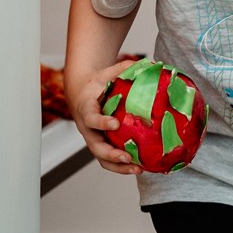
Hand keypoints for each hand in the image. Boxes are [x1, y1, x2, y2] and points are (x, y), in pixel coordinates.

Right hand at [68, 55, 146, 175]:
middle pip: (95, 146)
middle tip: (127, 156)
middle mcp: (88, 128)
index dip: (101, 123)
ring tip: (138, 169)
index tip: (115, 124)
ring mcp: (94, 139)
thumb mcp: (107, 73)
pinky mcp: (101, 145)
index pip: (91, 118)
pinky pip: (109, 160)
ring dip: (118, 166)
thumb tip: (151, 63)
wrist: (82, 94)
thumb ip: (125, 68)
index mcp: (86, 109)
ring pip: (102, 158)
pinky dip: (122, 166)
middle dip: (111, 154)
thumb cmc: (97, 84)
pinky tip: (141, 167)